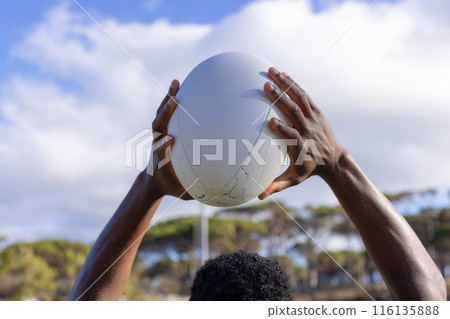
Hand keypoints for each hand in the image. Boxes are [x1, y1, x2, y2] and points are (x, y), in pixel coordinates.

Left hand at [149, 80, 191, 199]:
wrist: (154, 180)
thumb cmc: (173, 187)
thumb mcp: (184, 193)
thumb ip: (198, 192)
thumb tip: (222, 195)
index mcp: (161, 161)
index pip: (160, 152)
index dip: (163, 145)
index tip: (170, 139)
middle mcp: (158, 144)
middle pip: (158, 127)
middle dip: (164, 114)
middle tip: (173, 101)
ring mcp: (159, 135)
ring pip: (160, 115)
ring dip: (167, 99)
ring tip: (176, 83)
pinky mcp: (163, 129)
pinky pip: (168, 112)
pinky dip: (173, 98)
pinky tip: (181, 85)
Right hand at [258, 67, 344, 199]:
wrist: (334, 159)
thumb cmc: (309, 168)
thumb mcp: (294, 179)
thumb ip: (277, 185)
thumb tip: (258, 196)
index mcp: (302, 146)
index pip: (293, 136)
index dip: (283, 129)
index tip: (270, 121)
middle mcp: (309, 130)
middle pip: (295, 112)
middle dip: (281, 99)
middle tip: (265, 86)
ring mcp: (314, 118)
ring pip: (300, 99)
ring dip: (286, 84)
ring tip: (271, 71)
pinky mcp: (316, 111)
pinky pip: (304, 95)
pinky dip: (294, 84)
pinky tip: (282, 73)